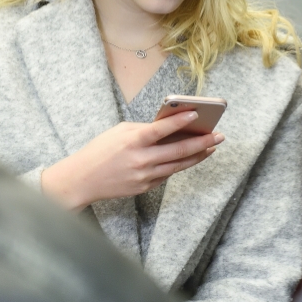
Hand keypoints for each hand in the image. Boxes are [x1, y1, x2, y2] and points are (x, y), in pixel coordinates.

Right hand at [41, 111, 223, 210]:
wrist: (83, 180)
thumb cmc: (100, 150)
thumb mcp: (119, 132)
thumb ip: (144, 129)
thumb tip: (169, 127)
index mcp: (133, 141)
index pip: (162, 129)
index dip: (180, 121)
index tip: (197, 114)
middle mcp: (141, 159)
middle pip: (178, 150)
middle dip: (202, 142)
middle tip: (219, 136)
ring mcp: (144, 176)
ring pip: (178, 165)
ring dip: (197, 155)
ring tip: (211, 147)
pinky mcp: (145, 187)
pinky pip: (166, 175)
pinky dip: (179, 165)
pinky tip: (190, 157)